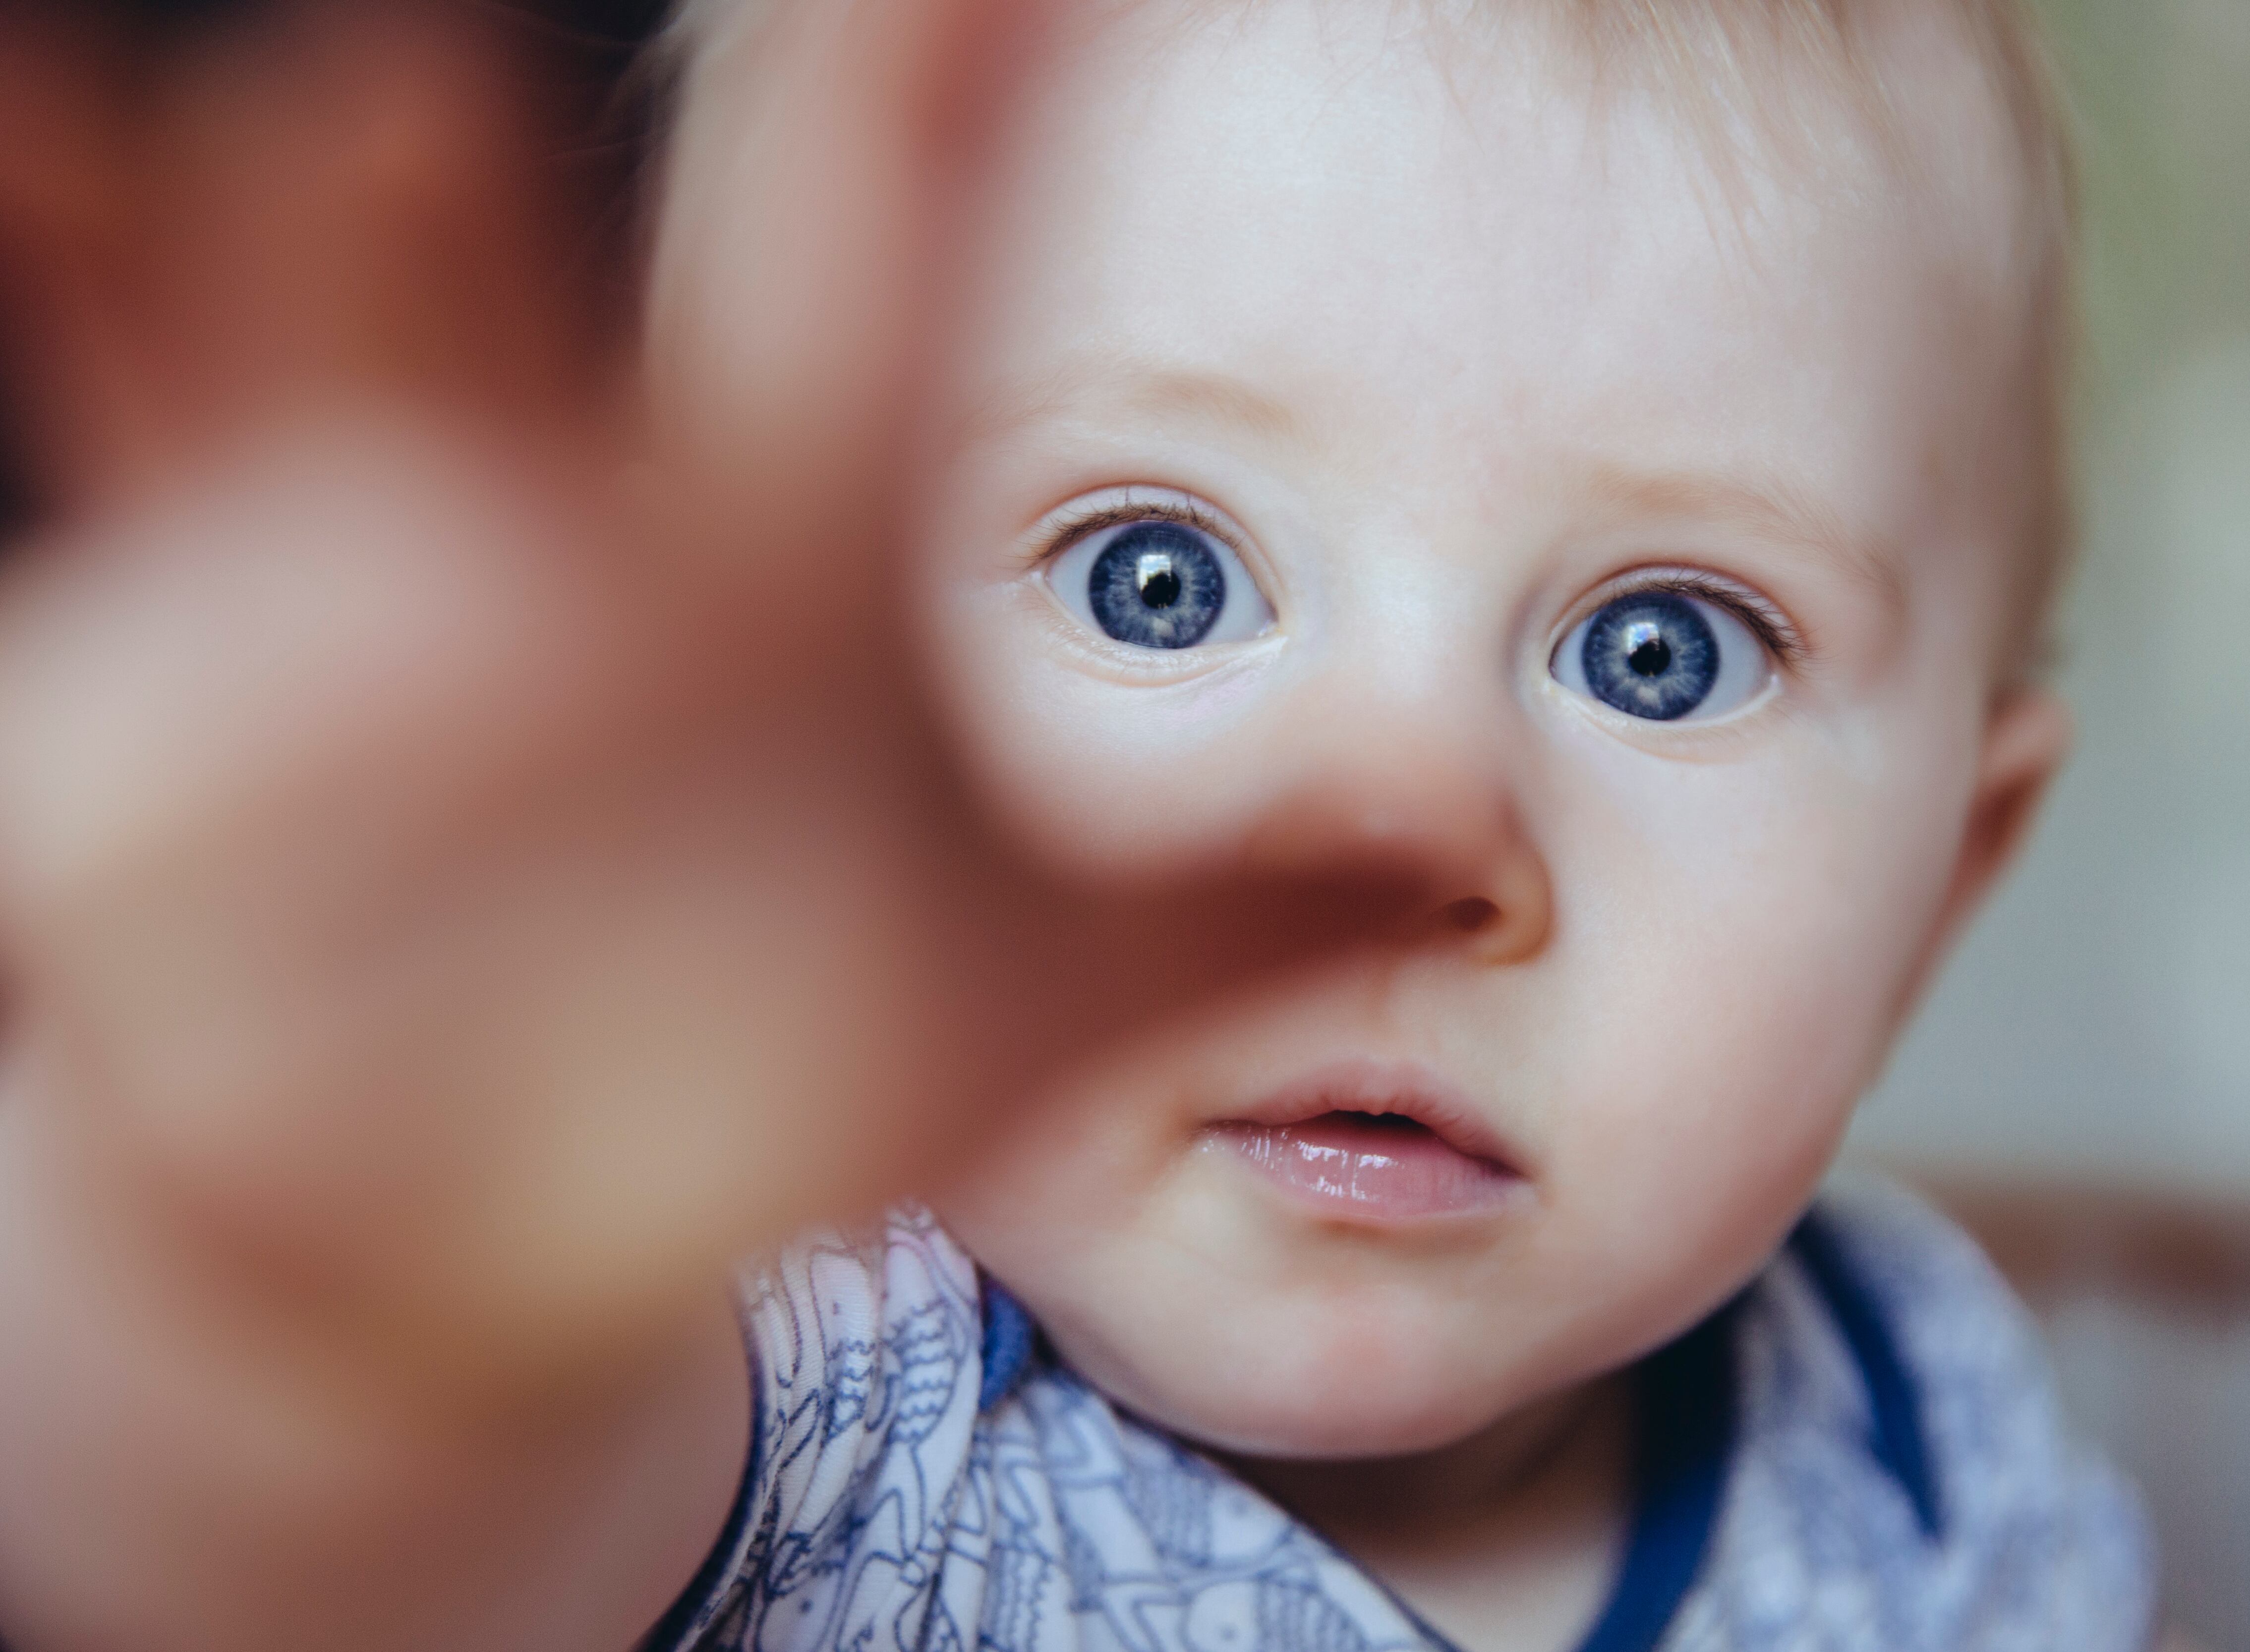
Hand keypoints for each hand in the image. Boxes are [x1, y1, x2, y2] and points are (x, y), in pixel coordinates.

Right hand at [0, 0, 1432, 1399]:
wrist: (489, 1204)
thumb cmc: (757, 1071)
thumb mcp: (1013, 1010)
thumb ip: (1214, 923)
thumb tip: (1457, 849)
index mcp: (785, 562)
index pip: (902, 291)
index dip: (970, 113)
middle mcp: (585, 512)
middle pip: (674, 283)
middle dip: (764, 143)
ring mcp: (368, 557)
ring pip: (367, 331)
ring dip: (365, 231)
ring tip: (365, 111)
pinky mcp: (184, 659)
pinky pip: (132, 437)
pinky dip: (85, 275)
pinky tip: (36, 129)